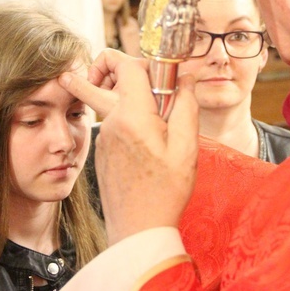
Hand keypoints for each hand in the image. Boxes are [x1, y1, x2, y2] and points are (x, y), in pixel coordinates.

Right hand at [59, 49, 140, 117]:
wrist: (148, 133)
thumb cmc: (130, 120)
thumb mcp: (102, 102)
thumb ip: (81, 88)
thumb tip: (63, 77)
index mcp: (134, 66)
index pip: (106, 55)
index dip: (96, 70)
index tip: (94, 86)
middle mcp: (143, 66)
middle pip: (112, 65)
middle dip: (103, 81)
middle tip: (104, 98)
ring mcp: (146, 74)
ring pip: (118, 73)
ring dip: (110, 87)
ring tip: (114, 103)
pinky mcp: (147, 82)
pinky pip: (127, 79)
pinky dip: (119, 90)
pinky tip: (122, 103)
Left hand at [93, 57, 198, 244]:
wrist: (137, 230)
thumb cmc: (166, 192)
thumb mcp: (187, 148)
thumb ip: (186, 105)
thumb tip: (185, 76)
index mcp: (132, 115)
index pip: (124, 64)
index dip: (146, 60)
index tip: (164, 74)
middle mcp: (111, 121)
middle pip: (111, 77)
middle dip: (128, 72)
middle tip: (147, 83)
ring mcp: (103, 135)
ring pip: (112, 99)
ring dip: (131, 98)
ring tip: (153, 116)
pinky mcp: (102, 147)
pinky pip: (113, 120)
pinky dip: (129, 119)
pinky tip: (146, 141)